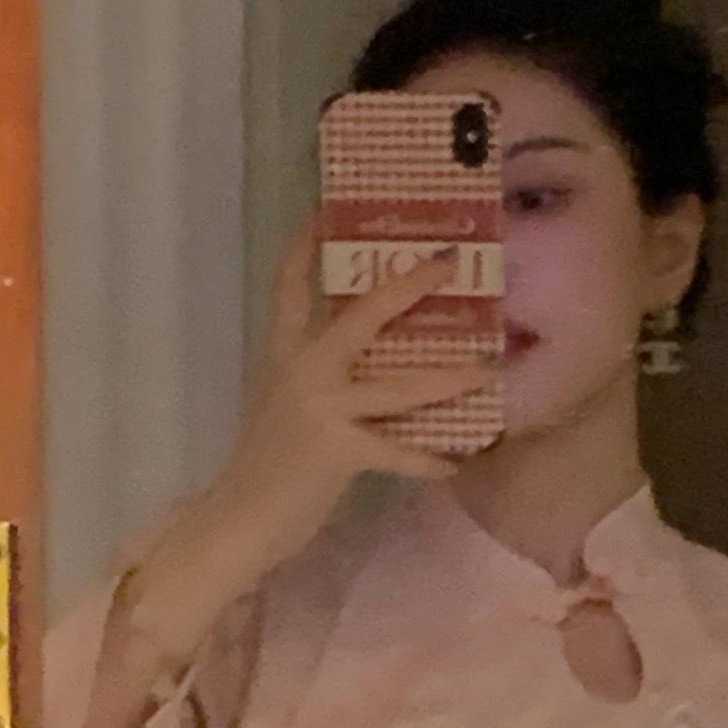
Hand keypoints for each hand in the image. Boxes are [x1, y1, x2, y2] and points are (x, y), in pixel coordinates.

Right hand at [213, 222, 493, 567]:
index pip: (289, 286)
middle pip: (364, 314)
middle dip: (410, 287)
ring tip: (490, 370)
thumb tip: (364, 364)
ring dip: (451, 378)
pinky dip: (425, 459)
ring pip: (401, 385)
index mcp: (283, 353)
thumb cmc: (263, 465)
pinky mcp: (338, 448)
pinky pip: (397, 450)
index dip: (304, 245)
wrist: (237, 518)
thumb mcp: (282, 404)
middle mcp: (303, 368)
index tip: (324, 210)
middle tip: (449, 261)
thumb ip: (316, 378)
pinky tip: (455, 463)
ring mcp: (323, 406)